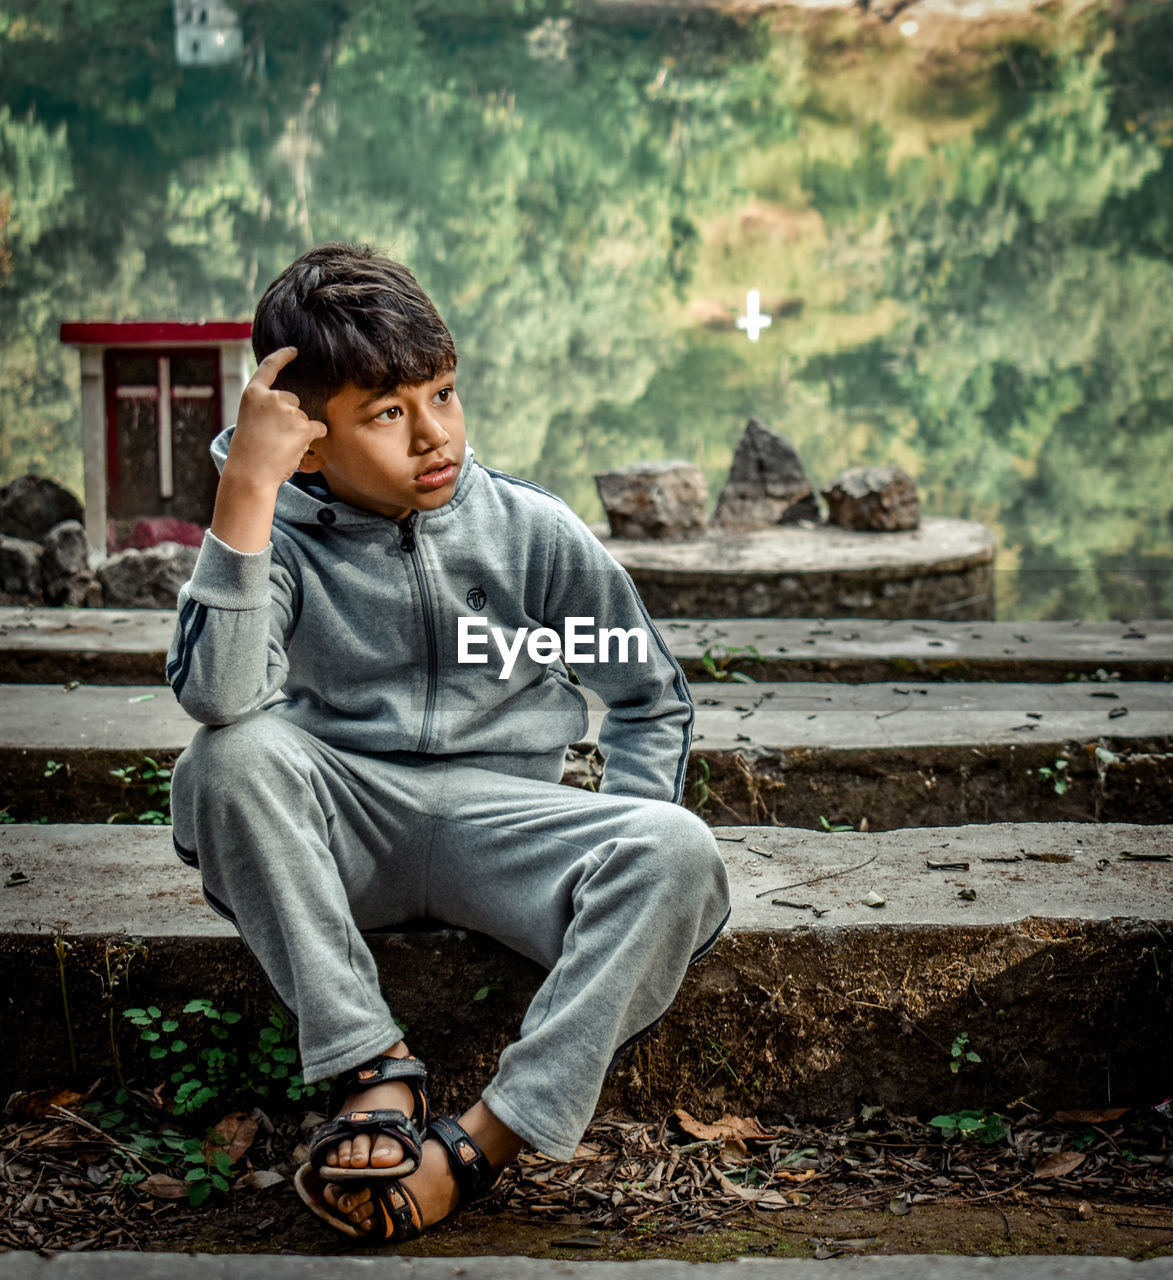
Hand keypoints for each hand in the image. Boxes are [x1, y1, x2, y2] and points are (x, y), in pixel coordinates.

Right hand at [224, 347, 327, 489]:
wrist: (250, 474)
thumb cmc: (248, 454)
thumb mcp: (250, 421)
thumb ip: (266, 410)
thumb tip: (294, 409)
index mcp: (252, 394)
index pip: (269, 367)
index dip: (283, 356)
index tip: (294, 350)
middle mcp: (272, 397)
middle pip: (293, 400)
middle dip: (290, 416)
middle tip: (274, 438)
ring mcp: (289, 411)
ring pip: (304, 418)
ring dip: (299, 431)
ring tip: (280, 447)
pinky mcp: (304, 426)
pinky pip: (318, 428)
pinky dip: (314, 437)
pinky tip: (299, 448)